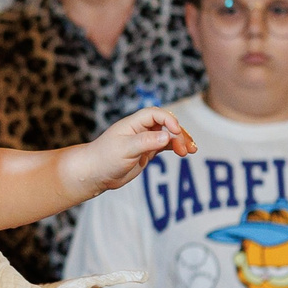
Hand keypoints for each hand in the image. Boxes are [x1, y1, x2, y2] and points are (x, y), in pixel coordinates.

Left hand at [72, 107, 195, 197]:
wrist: (94, 174)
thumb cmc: (104, 158)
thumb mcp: (125, 149)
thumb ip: (146, 141)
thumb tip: (168, 136)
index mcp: (133, 123)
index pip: (156, 114)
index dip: (168, 120)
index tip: (176, 132)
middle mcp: (140, 129)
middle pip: (166, 124)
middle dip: (178, 134)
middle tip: (186, 148)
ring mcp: (145, 140)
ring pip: (168, 135)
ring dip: (181, 140)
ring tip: (192, 150)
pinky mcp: (147, 151)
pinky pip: (166, 145)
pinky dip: (176, 147)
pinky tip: (185, 152)